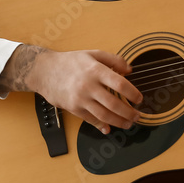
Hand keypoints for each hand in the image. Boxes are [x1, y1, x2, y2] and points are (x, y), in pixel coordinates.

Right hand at [0, 46, 142, 133]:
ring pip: (104, 115)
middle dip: (129, 113)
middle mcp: (89, 86)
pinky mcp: (73, 108)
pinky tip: (109, 128)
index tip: (139, 99)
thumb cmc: (70, 61)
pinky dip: (101, 126)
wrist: (44, 71)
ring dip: (119, 122)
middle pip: (114, 104)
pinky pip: (90, 120)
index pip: (120, 84)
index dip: (133, 93)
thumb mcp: (92, 54)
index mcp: (96, 70)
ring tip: (128, 123)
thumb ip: (114, 59)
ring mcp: (80, 99)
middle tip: (137, 116)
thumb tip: (130, 70)